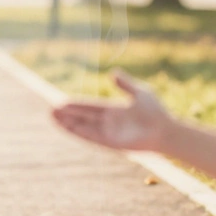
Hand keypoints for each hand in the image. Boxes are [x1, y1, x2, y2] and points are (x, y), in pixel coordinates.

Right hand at [52, 70, 172, 152]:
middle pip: (83, 117)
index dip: (75, 104)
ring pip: (83, 127)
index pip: (89, 106)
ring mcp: (109, 133)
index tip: (61, 101)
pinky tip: (67, 127)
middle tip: (50, 110)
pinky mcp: (111, 143)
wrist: (165, 129)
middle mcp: (109, 122)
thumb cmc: (156, 111)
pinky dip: (78, 132)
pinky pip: (91, 137)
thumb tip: (112, 73)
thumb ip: (124, 84)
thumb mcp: (140, 92)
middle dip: (67, 114)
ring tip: (53, 118)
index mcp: (114, 110)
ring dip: (68, 124)